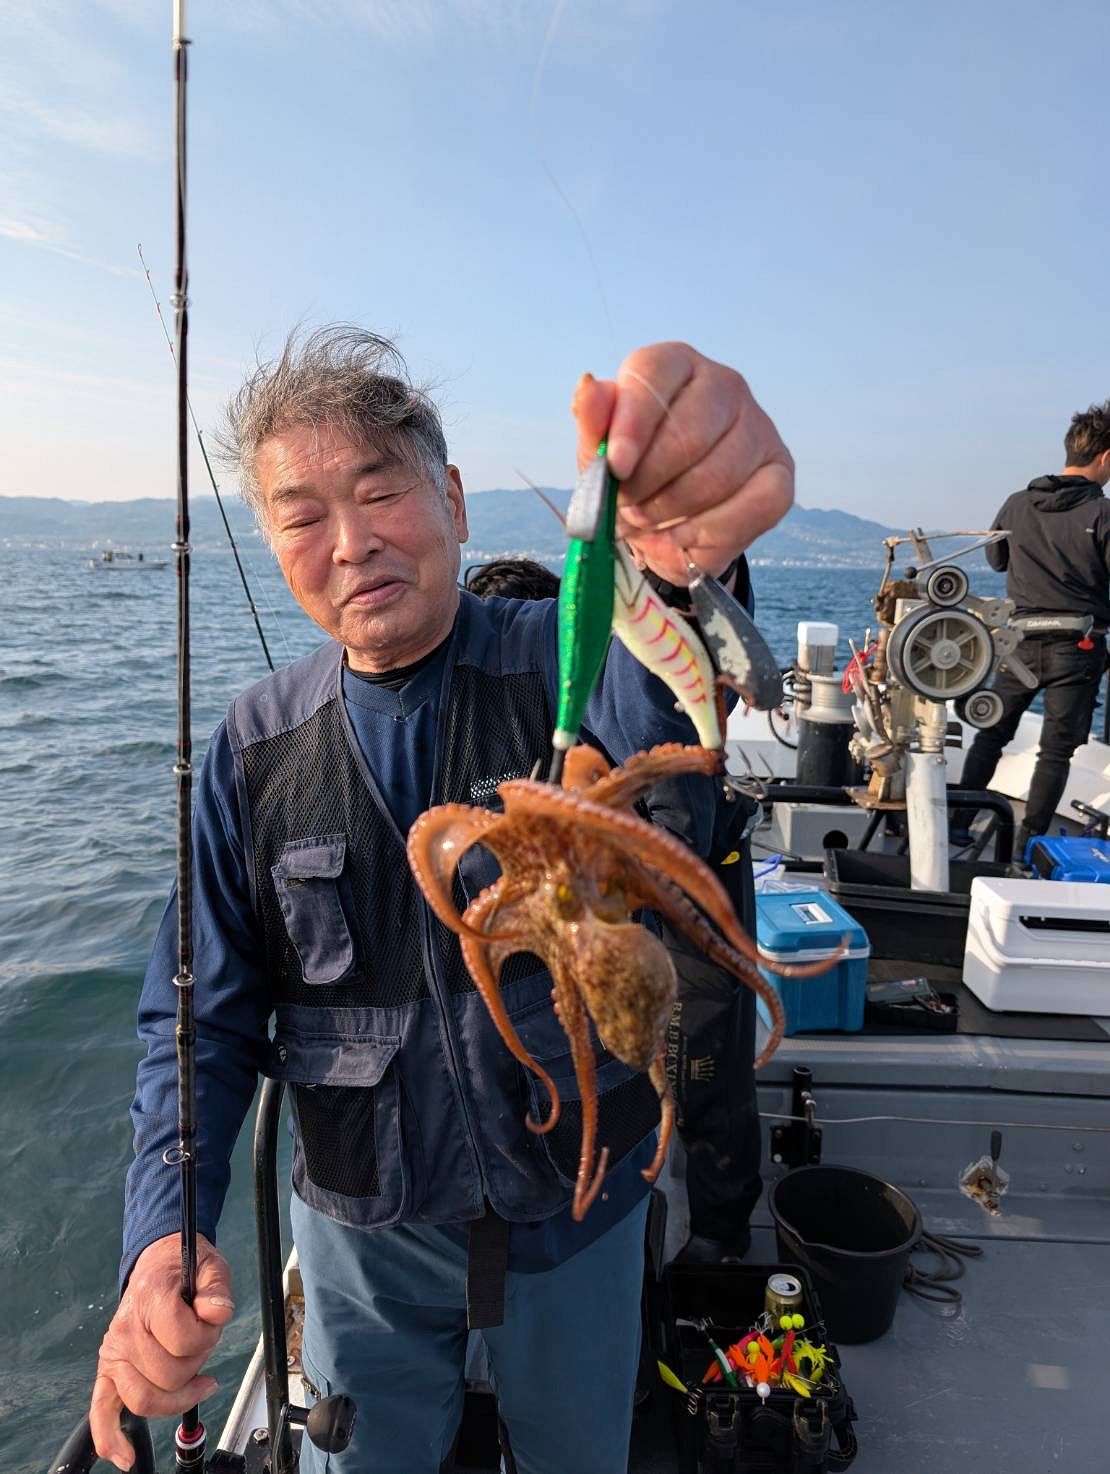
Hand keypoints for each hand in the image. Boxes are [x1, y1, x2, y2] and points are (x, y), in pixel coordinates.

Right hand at [90, 1233, 232, 1470]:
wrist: (158, 1263)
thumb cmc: (184, 1269)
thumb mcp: (211, 1268)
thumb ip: (217, 1290)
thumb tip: (216, 1312)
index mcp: (150, 1300)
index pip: (184, 1340)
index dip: (208, 1335)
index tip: (212, 1320)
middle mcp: (125, 1330)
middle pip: (169, 1375)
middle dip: (197, 1363)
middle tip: (201, 1340)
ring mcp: (113, 1353)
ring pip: (146, 1398)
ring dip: (177, 1392)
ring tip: (191, 1373)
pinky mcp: (108, 1371)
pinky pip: (101, 1412)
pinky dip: (110, 1438)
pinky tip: (124, 1456)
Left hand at [571, 342, 793, 585]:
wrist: (665, 525)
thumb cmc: (632, 476)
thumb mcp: (599, 454)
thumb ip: (593, 423)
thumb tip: (588, 387)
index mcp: (675, 365)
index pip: (655, 374)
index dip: (632, 423)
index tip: (615, 467)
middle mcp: (725, 386)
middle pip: (688, 432)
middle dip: (647, 481)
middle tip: (625, 505)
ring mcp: (760, 428)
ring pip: (716, 476)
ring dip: (671, 511)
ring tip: (648, 518)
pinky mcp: (781, 474)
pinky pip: (751, 507)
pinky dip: (709, 532)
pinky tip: (684, 534)